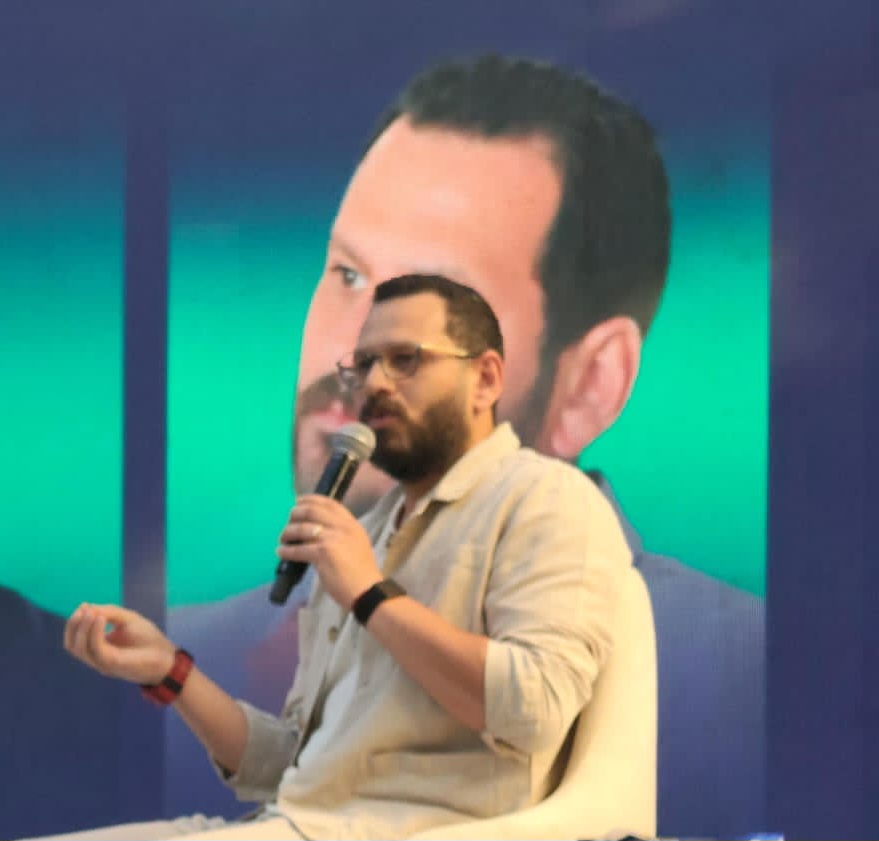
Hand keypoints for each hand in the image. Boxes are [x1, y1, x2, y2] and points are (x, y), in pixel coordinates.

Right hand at [64, 603, 176, 684]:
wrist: (167, 657)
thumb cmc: (148, 639)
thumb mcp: (127, 619)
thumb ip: (109, 612)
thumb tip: (88, 608)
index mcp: (99, 648)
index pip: (75, 639)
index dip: (75, 622)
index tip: (85, 605)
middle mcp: (97, 657)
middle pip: (71, 646)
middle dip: (73, 626)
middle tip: (83, 609)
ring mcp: (103, 663)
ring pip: (79, 649)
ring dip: (82, 628)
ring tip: (91, 612)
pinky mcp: (112, 664)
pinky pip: (96, 649)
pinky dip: (95, 633)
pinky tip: (100, 618)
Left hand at [276, 494, 381, 608]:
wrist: (367, 591)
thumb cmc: (361, 573)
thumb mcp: (356, 544)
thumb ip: (340, 534)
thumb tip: (316, 531)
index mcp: (352, 524)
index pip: (330, 503)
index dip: (311, 500)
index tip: (299, 501)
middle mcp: (343, 527)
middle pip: (313, 511)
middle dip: (296, 513)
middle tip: (288, 520)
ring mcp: (333, 539)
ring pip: (302, 529)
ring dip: (288, 532)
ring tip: (282, 538)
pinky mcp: (323, 553)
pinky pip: (299, 549)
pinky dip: (287, 551)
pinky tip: (281, 552)